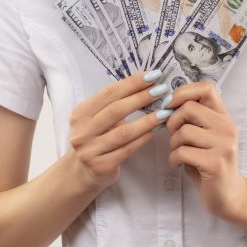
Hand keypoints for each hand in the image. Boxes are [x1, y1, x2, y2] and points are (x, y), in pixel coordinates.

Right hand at [68, 70, 170, 190]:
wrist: (83, 171)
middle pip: (116, 110)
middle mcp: (82, 131)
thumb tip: (146, 83)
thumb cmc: (97, 138)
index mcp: (80, 113)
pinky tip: (157, 130)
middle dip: (141, 98)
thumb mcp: (97, 119)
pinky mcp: (101, 166)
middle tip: (162, 90)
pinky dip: (144, 138)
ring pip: (124, 132)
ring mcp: (90, 151)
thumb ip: (114, 104)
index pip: (109, 93)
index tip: (152, 75)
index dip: (132, 83)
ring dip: (147, 120)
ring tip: (165, 111)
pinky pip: (128, 149)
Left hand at [164, 81, 246, 219]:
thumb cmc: (209, 164)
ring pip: (183, 131)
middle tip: (173, 137)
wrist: (229, 195)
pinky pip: (182, 152)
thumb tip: (165, 104)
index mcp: (223, 117)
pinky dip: (173, 159)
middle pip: (189, 108)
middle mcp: (227, 128)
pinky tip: (178, 164)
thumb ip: (192, 119)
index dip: (183, 92)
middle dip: (172, 122)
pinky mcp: (215, 163)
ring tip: (179, 153)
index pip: (206, 88)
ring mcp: (224, 145)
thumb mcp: (204, 136)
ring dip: (173, 144)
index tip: (170, 106)